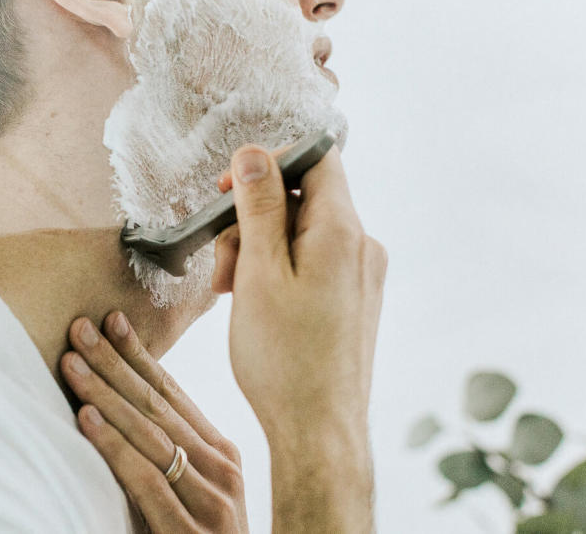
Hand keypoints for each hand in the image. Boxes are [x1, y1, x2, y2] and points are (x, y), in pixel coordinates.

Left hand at [62, 312, 247, 532]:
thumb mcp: (194, 494)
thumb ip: (169, 458)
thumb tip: (122, 412)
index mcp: (223, 454)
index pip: (173, 394)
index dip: (139, 356)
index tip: (111, 319)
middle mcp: (221, 469)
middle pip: (157, 406)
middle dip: (114, 363)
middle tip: (78, 328)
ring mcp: (210, 501)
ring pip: (149, 435)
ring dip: (105, 395)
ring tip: (71, 363)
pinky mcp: (189, 533)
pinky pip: (145, 481)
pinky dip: (113, 447)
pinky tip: (86, 420)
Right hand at [219, 143, 385, 442]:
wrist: (318, 431)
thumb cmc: (284, 359)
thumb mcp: (259, 272)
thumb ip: (259, 207)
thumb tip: (254, 154)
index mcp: (342, 232)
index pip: (316, 157)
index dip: (269, 162)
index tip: (228, 190)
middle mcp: (361, 247)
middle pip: (303, 198)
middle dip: (253, 219)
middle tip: (224, 264)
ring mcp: (361, 275)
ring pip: (302, 235)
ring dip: (260, 250)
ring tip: (234, 293)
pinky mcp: (353, 300)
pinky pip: (313, 264)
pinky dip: (279, 273)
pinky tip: (256, 305)